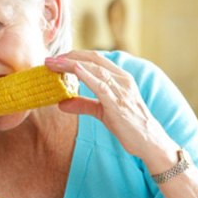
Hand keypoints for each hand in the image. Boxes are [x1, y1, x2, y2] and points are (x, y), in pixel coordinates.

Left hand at [46, 51, 174, 159]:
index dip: (74, 55)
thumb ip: (83, 104)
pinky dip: (86, 75)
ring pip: (94, 69)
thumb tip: (61, 103)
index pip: (95, 59)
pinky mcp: (118, 103)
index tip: (56, 58)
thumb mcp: (101, 111)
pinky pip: (101, 86)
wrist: (149, 141)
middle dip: (69, 56)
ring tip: (53, 64)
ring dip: (71, 64)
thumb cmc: (128, 125)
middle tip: (49, 59)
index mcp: (119, 77)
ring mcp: (121, 90)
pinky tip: (73, 70)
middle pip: (93, 59)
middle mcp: (121, 79)